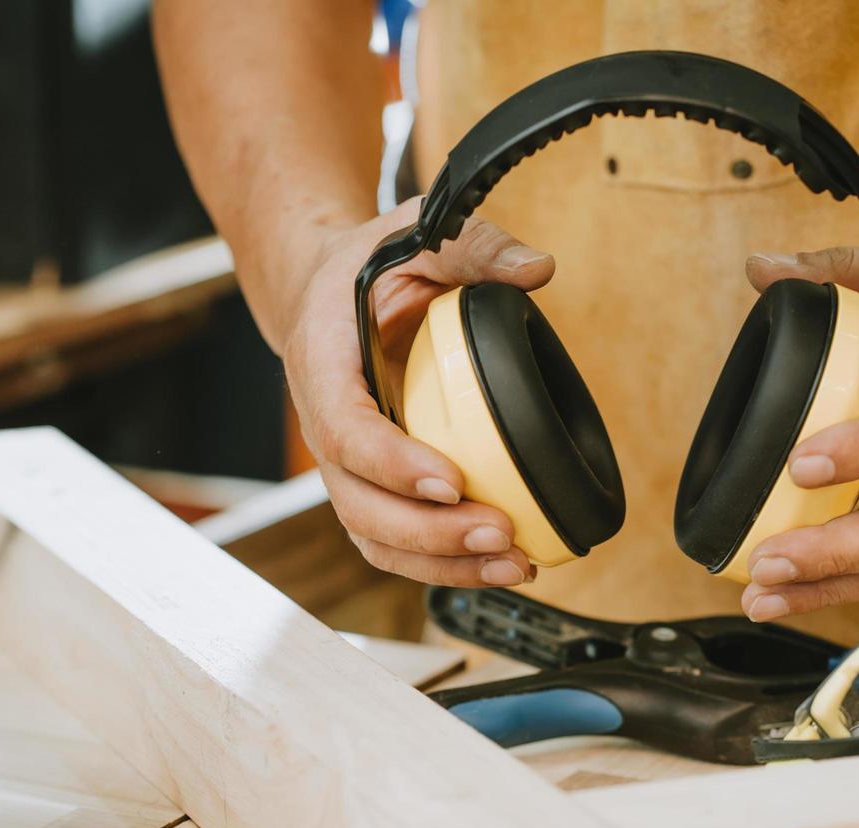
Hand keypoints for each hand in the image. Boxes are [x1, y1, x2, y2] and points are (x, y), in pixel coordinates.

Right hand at [279, 198, 554, 586]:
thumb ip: (472, 245)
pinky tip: (498, 564)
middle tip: (499, 531)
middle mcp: (323, 422)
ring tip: (513, 563)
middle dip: (428, 532)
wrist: (322, 293)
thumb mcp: (414, 233)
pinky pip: (394, 540)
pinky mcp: (371, 485)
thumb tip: (537, 270)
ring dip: (440, 562)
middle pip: (357, 502)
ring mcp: (344, 463)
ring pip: (374, 535)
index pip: (342, 427)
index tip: (450, 479)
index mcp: (322, 360)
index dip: (390, 462)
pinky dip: (443, 564)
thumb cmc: (367, 266)